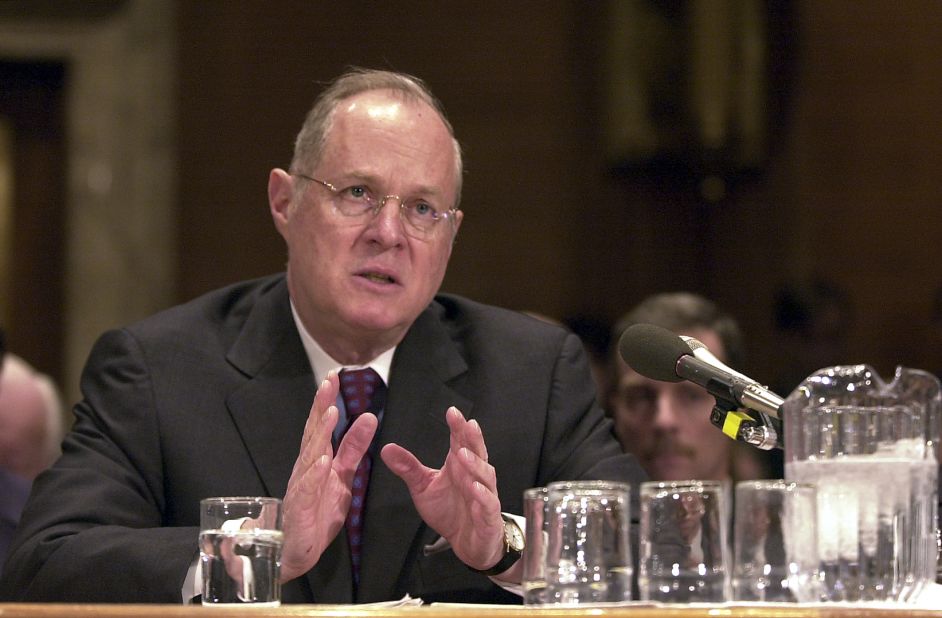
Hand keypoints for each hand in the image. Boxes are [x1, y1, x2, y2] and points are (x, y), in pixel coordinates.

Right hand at [279, 371, 377, 581]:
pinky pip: (307, 489)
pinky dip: (314, 475)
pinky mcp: (300, 508)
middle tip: (328, 383)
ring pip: (310, 456)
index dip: (326, 400)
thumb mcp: (343, 476)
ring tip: (329, 413)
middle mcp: (306, 468)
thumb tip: (369, 417)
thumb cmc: (316, 511)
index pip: (320, 424)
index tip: (333, 376)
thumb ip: (353, 448)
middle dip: (320, 407)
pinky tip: (322, 461)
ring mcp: (301, 486)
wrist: (294, 551)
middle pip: (312, 432)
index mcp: (316, 459)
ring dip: (319, 434)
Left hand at [380, 407, 506, 572]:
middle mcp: (474, 476)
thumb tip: (386, 448)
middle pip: (477, 452)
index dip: (458, 427)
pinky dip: (482, 495)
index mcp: (460, 466)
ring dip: (475, 464)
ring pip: (484, 475)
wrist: (468, 543)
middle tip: (466, 424)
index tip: (452, 412)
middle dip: (472, 438)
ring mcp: (484, 495)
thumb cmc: (449, 510)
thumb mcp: (423, 487)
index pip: (461, 442)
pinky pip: (488, 503)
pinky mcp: (488, 516)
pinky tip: (474, 487)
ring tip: (462, 454)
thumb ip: (408, 467)